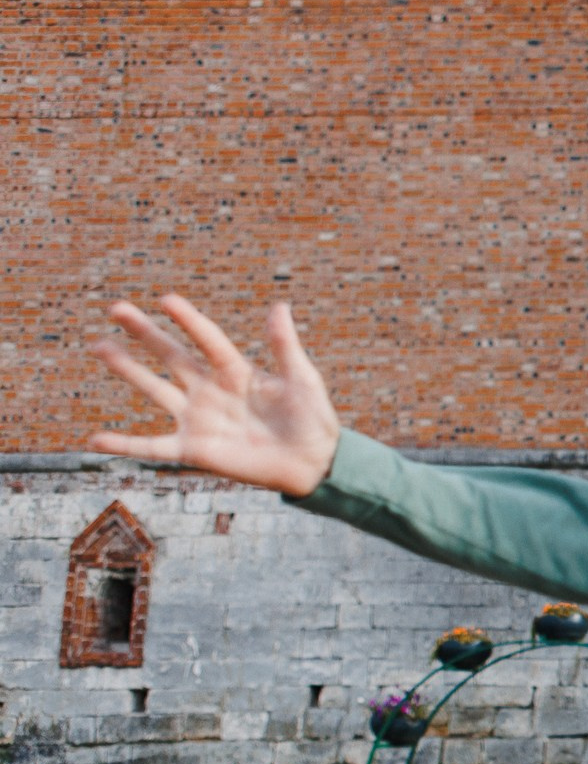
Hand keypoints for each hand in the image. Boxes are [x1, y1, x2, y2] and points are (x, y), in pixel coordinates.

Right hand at [91, 297, 342, 496]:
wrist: (314, 464)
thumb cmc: (313, 419)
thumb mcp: (303, 380)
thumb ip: (285, 347)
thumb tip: (279, 305)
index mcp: (237, 372)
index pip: (208, 340)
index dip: (189, 320)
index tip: (166, 299)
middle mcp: (211, 391)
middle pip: (171, 356)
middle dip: (145, 333)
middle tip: (116, 308)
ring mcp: (199, 419)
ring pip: (156, 389)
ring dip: (127, 368)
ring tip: (100, 345)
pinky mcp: (194, 450)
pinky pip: (153, 447)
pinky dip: (125, 445)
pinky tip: (96, 439)